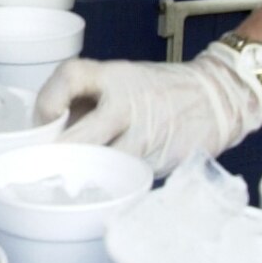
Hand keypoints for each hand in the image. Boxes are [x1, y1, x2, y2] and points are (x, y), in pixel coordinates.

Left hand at [36, 42, 261, 174]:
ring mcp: (145, 135)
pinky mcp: (159, 161)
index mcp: (115, 76)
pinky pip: (124, 179)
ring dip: (82, 176)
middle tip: (45, 165)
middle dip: (57, 156)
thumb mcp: (122, 80)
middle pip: (79, 138)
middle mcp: (128, 104)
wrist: (217, 97)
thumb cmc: (159, 91)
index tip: (44, 120)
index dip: (48, 99)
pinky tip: (103, 186)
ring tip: (70, 182)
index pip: (70, 76)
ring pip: (101, 166)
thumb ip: (86, 101)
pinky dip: (110, 185)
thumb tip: (46, 134)